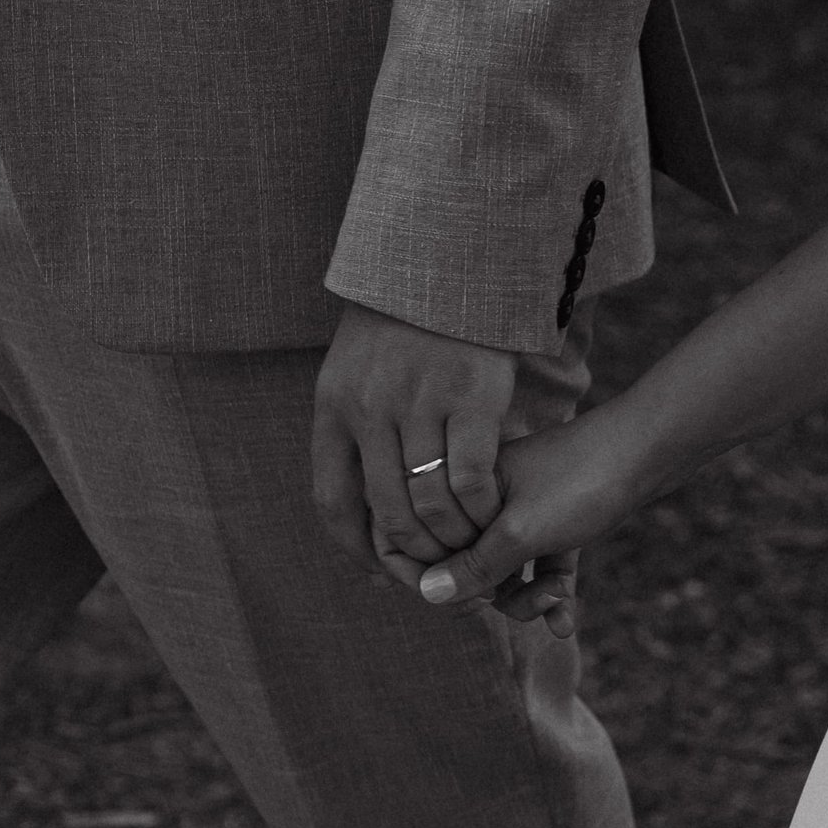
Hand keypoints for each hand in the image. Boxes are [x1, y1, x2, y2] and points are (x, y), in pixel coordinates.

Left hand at [311, 302, 518, 576]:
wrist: (446, 258)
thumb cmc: (402, 325)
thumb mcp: (355, 371)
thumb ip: (353, 430)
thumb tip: (359, 505)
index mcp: (334, 408)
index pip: (334, 501)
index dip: (358, 548)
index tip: (383, 568)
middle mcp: (369, 409)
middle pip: (387, 512)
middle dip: (415, 554)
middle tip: (441, 565)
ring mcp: (419, 402)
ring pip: (430, 503)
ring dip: (453, 537)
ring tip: (471, 541)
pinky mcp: (471, 397)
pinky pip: (472, 478)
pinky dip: (482, 508)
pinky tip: (492, 511)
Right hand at [407, 400, 659, 635]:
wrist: (652, 448)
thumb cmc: (581, 480)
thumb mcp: (520, 532)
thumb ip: (473, 567)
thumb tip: (428, 594)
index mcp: (463, 486)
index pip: (420, 537)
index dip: (428, 576)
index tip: (462, 600)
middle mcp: (485, 497)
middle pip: (464, 564)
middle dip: (489, 594)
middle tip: (517, 600)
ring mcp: (522, 510)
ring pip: (504, 572)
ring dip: (526, 598)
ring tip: (555, 598)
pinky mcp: (557, 522)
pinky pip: (541, 567)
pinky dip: (552, 593)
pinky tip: (567, 621)